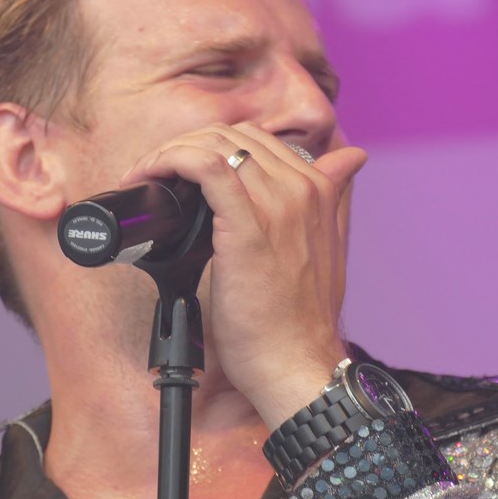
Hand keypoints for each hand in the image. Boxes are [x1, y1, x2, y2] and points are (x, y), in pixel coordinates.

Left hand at [120, 122, 367, 427]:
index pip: (255, 140)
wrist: (296, 363)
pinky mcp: (248, 223)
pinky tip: (150, 177)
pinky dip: (170, 160)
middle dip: (185, 146)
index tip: (180, 174)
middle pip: (232, 134)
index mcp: (318, 190)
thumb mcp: (330, 246)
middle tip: (155, 175)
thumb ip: (334, 197)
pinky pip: (206, 165)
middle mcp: (302, 188)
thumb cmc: (299, 319)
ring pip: (215, 142)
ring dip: (169, 152)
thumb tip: (352, 157)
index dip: (210, 147)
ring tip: (145, 178)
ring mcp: (278, 203)